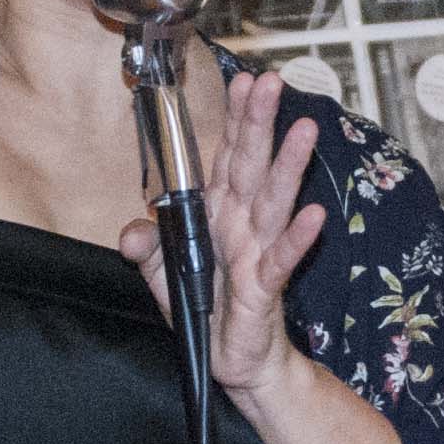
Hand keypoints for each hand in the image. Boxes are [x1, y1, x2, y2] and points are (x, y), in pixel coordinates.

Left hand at [120, 70, 328, 405]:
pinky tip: (314, 216)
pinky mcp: (265, 287)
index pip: (228, 155)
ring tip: (303, 131)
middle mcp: (242, 224)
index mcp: (219, 213)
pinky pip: (281, 259)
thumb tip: (129, 233)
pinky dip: (298, 238)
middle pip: (253, 165)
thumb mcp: (162, 275)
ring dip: (289, 165)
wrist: (233, 362)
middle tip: (272, 83)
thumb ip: (146, 247)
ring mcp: (257, 252)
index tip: (244, 81)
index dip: (235, 118)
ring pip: (274, 201)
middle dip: (261, 123)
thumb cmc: (206, 311)